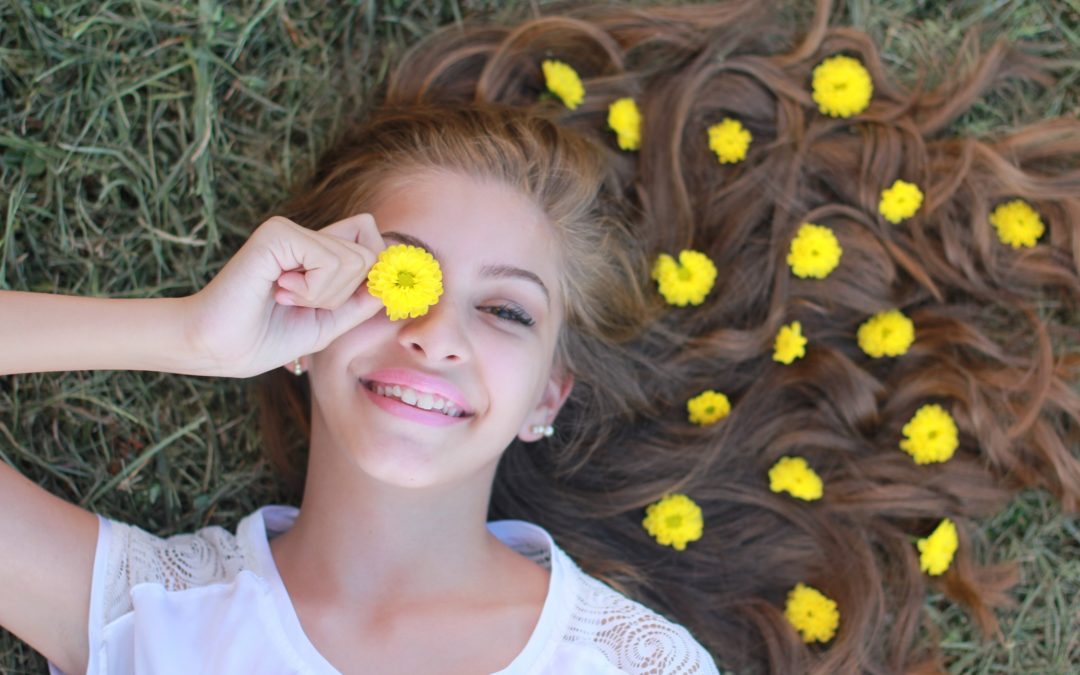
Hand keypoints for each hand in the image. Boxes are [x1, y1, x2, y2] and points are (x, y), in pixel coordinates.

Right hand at [184, 214, 385, 377]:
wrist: (216, 348)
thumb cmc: (263, 338)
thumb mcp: (327, 323)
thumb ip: (361, 300)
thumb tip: (394, 280)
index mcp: (314, 251)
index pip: (371, 240)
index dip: (376, 272)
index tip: (351, 302)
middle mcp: (304, 233)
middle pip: (370, 252)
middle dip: (345, 293)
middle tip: (300, 302)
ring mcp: (290, 229)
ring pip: (356, 259)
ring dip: (326, 295)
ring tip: (285, 297)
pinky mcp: (278, 233)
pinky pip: (332, 260)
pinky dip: (313, 289)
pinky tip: (279, 290)